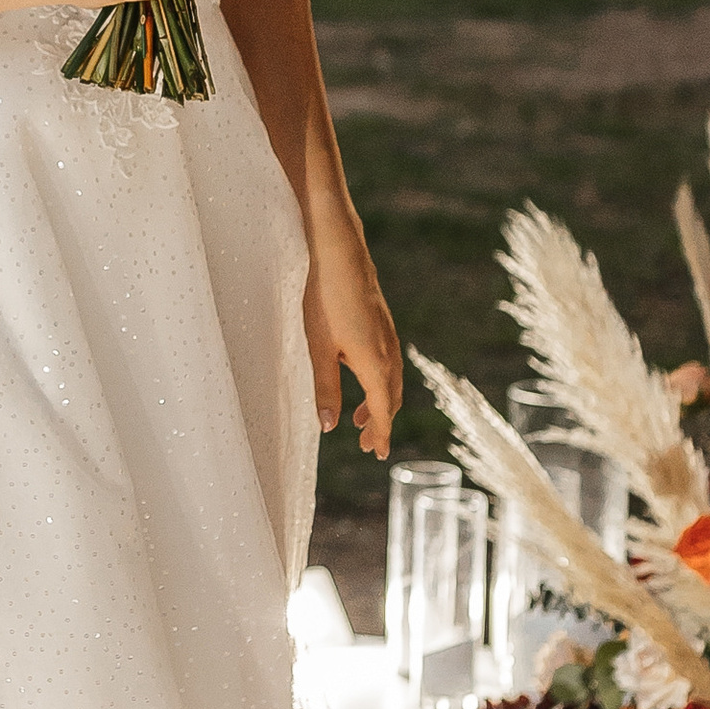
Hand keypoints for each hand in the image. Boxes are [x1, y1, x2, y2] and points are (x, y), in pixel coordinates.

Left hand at [305, 207, 400, 458]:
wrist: (340, 253)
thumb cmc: (325, 300)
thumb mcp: (319, 349)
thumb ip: (326, 389)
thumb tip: (329, 427)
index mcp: (374, 364)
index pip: (383, 411)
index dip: (380, 435)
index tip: (378, 455)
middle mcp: (387, 353)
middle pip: (391, 398)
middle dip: (380, 423)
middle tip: (366, 445)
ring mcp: (387, 335)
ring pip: (390, 379)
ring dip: (379, 402)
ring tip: (361, 419)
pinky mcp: (380, 322)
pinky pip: (386, 362)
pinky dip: (378, 381)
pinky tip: (359, 376)